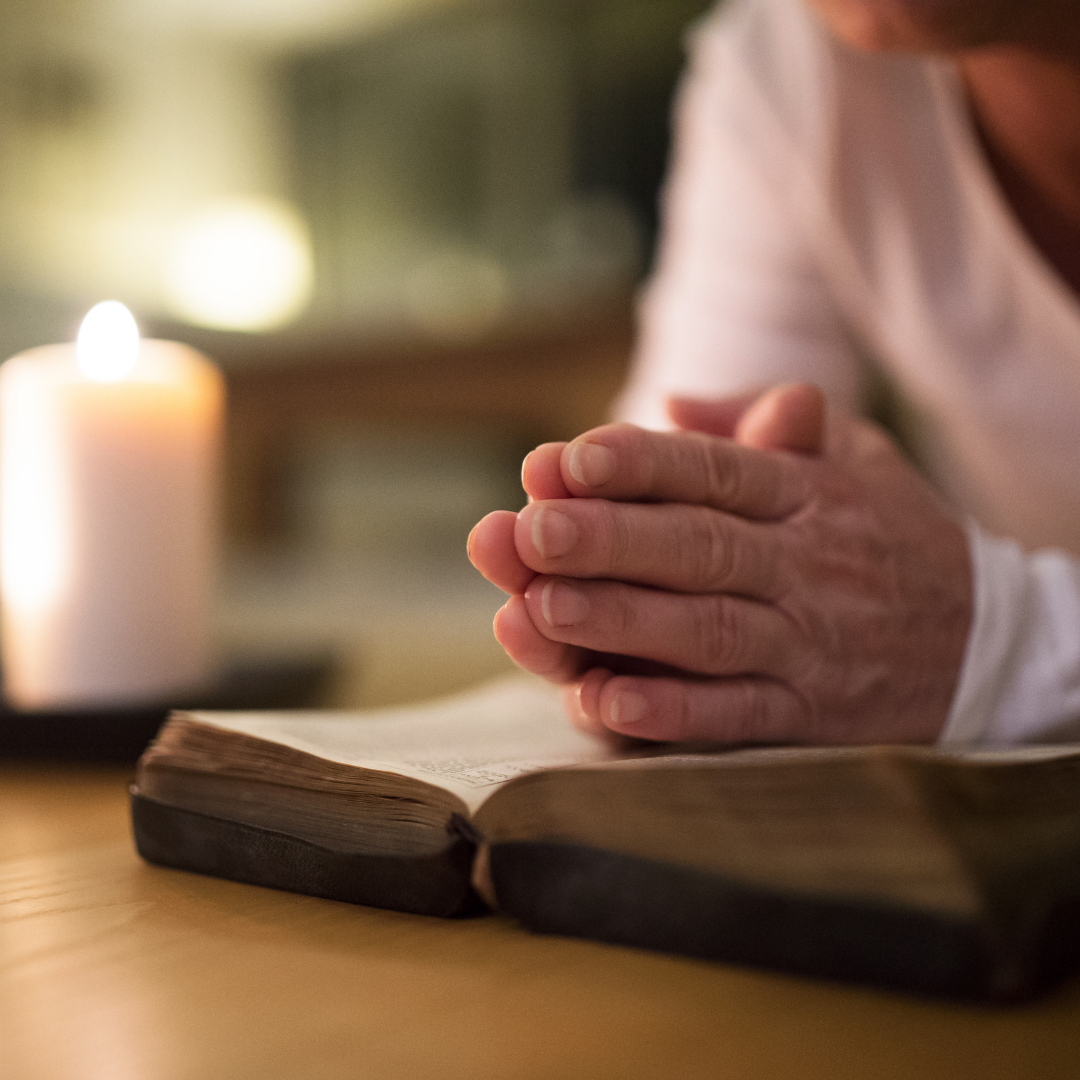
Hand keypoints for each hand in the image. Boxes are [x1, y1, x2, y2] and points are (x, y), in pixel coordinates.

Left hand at [468, 385, 971, 744]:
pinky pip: (737, 715)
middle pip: (699, 547)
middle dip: (611, 539)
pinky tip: (602, 703)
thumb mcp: (850, 457)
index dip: (639, 464)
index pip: (713, 470)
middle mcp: (805, 565)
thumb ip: (761, 426)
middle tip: (532, 530)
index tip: (564, 458)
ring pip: (707, 631)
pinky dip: (671, 713)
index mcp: (805, 492)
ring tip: (541, 609)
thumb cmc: (888, 534)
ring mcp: (809, 644)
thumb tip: (671, 402)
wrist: (989, 641)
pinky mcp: (811, 715)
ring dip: (622, 623)